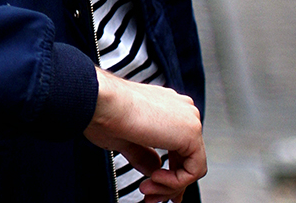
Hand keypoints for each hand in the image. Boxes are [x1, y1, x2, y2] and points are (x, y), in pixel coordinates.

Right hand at [83, 68, 205, 202]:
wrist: (101, 101)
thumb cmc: (103, 111)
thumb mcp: (125, 140)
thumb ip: (144, 154)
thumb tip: (153, 167)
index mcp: (166, 108)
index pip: (179, 147)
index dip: (170, 171)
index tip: (157, 184)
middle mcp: (181, 111)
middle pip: (187, 158)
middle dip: (170, 183)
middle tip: (153, 196)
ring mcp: (189, 120)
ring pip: (192, 166)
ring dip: (170, 184)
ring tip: (148, 188)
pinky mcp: (191, 132)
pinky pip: (194, 169)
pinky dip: (176, 181)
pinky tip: (155, 178)